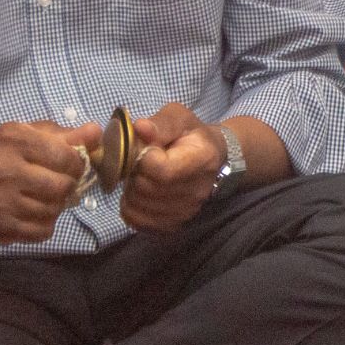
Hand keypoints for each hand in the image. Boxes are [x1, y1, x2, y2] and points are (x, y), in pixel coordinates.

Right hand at [0, 119, 98, 244]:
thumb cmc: (8, 154)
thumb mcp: (33, 135)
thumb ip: (67, 134)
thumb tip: (96, 132)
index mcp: (14, 141)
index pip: (64, 156)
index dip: (77, 162)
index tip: (74, 164)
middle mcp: (4, 171)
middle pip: (60, 186)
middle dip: (69, 184)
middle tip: (63, 182)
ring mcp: (0, 201)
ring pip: (53, 210)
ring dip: (58, 204)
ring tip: (48, 196)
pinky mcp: (0, 226)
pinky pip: (42, 231)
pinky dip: (47, 224)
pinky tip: (38, 212)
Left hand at [122, 103, 227, 233]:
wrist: (213, 159)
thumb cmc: (192, 135)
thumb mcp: (180, 119)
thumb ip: (160, 123)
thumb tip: (140, 128)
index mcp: (202, 159)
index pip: (162, 170)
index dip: (143, 159)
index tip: (145, 148)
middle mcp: (197, 191)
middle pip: (147, 189)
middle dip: (134, 173)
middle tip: (138, 162)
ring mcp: (186, 212)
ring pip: (139, 205)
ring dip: (131, 189)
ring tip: (141, 176)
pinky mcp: (173, 225)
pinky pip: (137, 221)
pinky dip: (131, 207)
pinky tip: (139, 193)